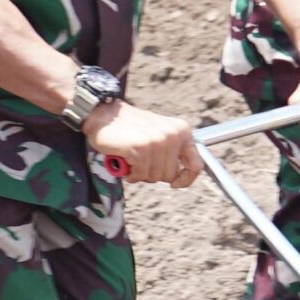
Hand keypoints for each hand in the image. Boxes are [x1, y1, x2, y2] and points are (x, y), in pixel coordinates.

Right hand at [85, 100, 200, 186]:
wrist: (104, 115)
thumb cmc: (129, 128)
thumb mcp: (160, 134)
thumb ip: (172, 152)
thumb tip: (178, 177)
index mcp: (182, 131)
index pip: (196, 165)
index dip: (186, 180)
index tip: (175, 184)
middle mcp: (173, 135)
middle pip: (170, 175)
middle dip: (153, 173)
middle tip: (140, 159)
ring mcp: (157, 142)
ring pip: (154, 177)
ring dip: (139, 172)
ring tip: (131, 156)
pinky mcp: (141, 149)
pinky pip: (139, 175)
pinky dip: (129, 172)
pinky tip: (124, 159)